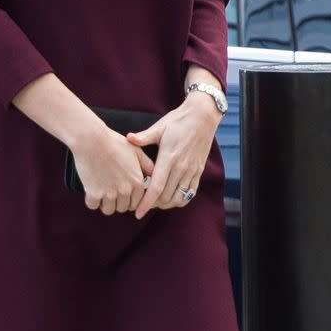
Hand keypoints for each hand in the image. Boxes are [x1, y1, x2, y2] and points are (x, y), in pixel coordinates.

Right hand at [72, 125, 153, 215]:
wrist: (92, 139)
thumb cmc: (113, 142)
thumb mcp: (136, 151)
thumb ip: (147, 165)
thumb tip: (154, 175)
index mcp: (137, 181)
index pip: (137, 203)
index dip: (130, 200)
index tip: (123, 196)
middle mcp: (125, 190)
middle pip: (123, 208)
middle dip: (118, 202)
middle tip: (111, 193)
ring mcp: (109, 193)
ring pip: (108, 210)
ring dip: (105, 203)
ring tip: (102, 193)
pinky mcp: (94, 193)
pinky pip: (93, 205)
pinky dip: (91, 200)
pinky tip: (92, 191)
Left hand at [130, 91, 219, 221]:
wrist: (202, 117)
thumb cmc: (178, 121)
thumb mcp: (159, 127)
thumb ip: (144, 137)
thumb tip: (128, 138)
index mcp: (169, 157)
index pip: (156, 187)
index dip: (146, 203)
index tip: (138, 213)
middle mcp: (181, 167)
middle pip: (166, 197)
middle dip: (153, 205)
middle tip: (142, 205)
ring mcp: (191, 171)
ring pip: (178, 198)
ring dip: (166, 204)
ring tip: (155, 202)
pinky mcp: (198, 172)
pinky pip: (190, 193)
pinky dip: (180, 200)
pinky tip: (171, 198)